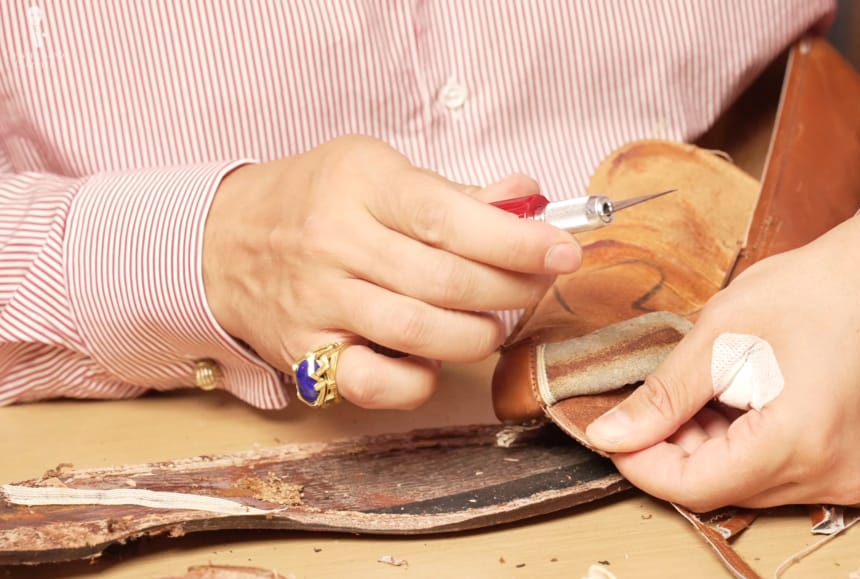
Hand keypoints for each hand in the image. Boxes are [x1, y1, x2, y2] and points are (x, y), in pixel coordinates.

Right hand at [202, 135, 581, 408]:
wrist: (222, 240)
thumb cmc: (317, 200)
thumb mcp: (380, 171)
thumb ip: (457, 194)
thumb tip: (530, 200)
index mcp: (361, 185)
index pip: (449, 218)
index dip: (516, 241)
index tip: (564, 251)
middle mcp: (335, 243)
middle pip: (445, 280)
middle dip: (510, 289)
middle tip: (534, 285)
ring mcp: (317, 302)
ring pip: (419, 332)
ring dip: (476, 334)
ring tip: (489, 322)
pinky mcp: (303, 352)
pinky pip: (374, 383)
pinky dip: (418, 379)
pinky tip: (432, 358)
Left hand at [585, 203, 859, 509]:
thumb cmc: (829, 286)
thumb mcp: (726, 332)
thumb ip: (665, 394)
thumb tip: (613, 435)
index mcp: (803, 442)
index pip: (693, 487)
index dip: (642, 462)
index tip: (614, 435)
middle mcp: (838, 477)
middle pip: (724, 488)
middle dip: (679, 447)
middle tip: (666, 398)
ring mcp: (859, 479)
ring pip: (754, 484)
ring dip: (717, 446)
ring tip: (717, 386)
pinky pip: (790, 476)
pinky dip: (756, 446)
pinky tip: (751, 399)